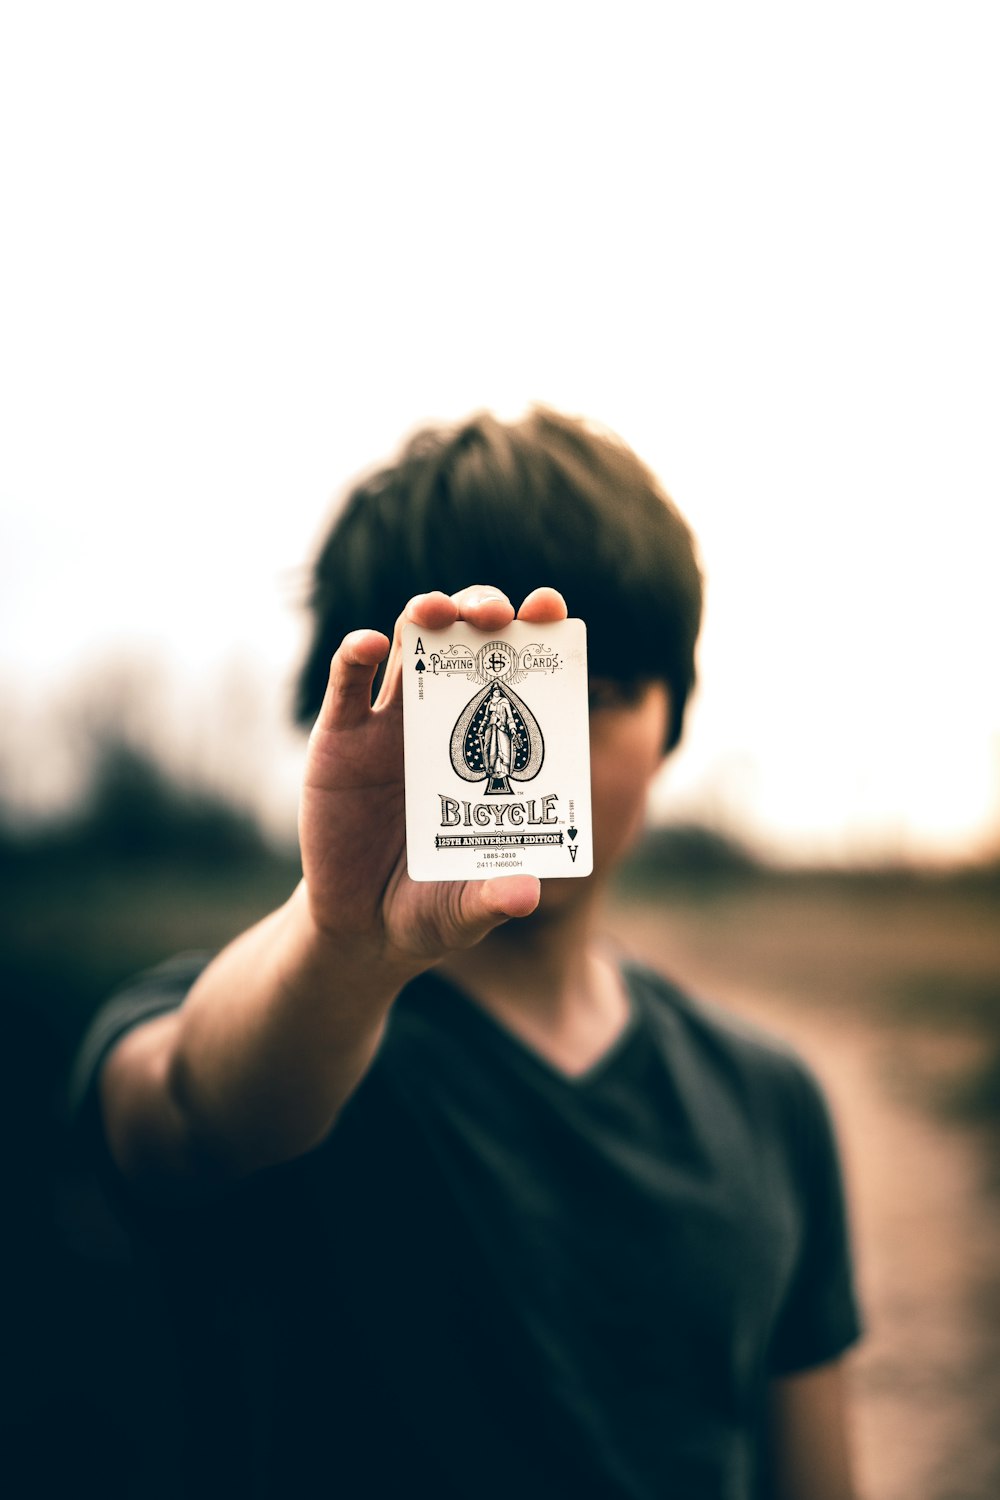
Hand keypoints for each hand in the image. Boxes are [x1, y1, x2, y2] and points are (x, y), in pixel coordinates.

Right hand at [299, 585, 567, 969]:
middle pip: (466, 638)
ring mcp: (389, 723)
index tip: (554, 611)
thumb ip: (491, 899)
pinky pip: (346, 681)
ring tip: (440, 611)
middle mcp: (444, 720)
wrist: (360, 927)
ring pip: (410, 641)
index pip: (520, 673)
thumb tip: (525, 894)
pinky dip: (357, 653)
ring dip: (426, 612)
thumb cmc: (430, 907)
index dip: (537, 634)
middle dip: (482, 608)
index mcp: (489, 747)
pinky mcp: (339, 737)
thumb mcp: (464, 910)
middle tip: (498, 615)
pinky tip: (371, 647)